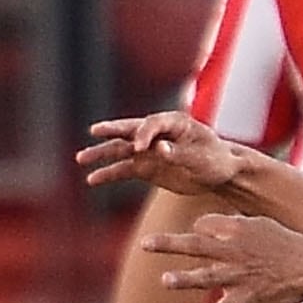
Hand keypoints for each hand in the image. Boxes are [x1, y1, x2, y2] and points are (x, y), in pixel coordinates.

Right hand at [74, 111, 267, 199]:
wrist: (221, 173)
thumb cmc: (216, 159)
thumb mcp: (201, 158)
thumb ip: (179, 153)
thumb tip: (158, 150)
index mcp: (174, 123)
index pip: (152, 124)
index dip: (144, 134)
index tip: (140, 149)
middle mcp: (157, 134)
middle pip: (129, 130)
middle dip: (111, 131)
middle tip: (94, 131)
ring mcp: (149, 151)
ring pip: (121, 150)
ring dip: (102, 154)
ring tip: (81, 159)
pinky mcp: (147, 168)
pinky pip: (124, 170)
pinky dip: (109, 174)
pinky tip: (93, 179)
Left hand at [144, 210, 302, 302]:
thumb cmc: (284, 243)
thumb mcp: (258, 224)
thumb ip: (229, 224)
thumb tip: (201, 224)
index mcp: (237, 229)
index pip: (203, 226)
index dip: (198, 230)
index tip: (201, 235)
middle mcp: (234, 251)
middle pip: (196, 245)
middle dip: (169, 244)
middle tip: (144, 243)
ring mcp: (240, 275)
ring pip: (207, 276)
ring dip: (185, 279)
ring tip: (165, 280)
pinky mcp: (249, 296)